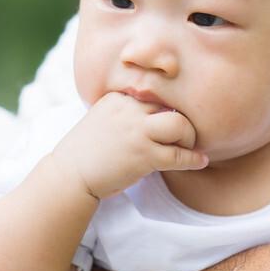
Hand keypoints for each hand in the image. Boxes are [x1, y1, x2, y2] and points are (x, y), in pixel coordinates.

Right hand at [51, 91, 207, 198]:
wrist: (69, 175)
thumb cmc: (87, 151)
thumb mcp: (104, 118)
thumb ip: (126, 112)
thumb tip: (157, 113)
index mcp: (120, 98)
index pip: (156, 95)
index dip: (167, 109)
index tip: (174, 120)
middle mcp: (129, 110)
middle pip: (172, 106)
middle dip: (183, 122)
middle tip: (185, 136)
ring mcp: (137, 132)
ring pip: (180, 125)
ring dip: (190, 137)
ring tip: (190, 147)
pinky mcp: (143, 156)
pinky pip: (179, 155)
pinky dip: (193, 158)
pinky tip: (199, 161)